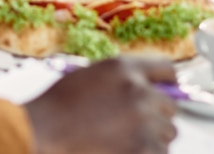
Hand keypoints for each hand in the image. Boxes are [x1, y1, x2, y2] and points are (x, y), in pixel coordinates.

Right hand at [25, 58, 177, 153]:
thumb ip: (123, 80)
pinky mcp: (143, 148)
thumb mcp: (92, 77)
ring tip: (122, 139)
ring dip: (152, 138)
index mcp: (124, 68)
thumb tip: (150, 92)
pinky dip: (146, 153)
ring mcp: (143, 120)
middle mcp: (138, 90)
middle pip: (170, 106)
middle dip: (156, 116)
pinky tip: (122, 149)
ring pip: (168, 132)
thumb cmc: (59, 106)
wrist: (43, 130)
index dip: (168, 83)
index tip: (167, 92)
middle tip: (132, 125)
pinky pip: (160, 152)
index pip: (166, 70)